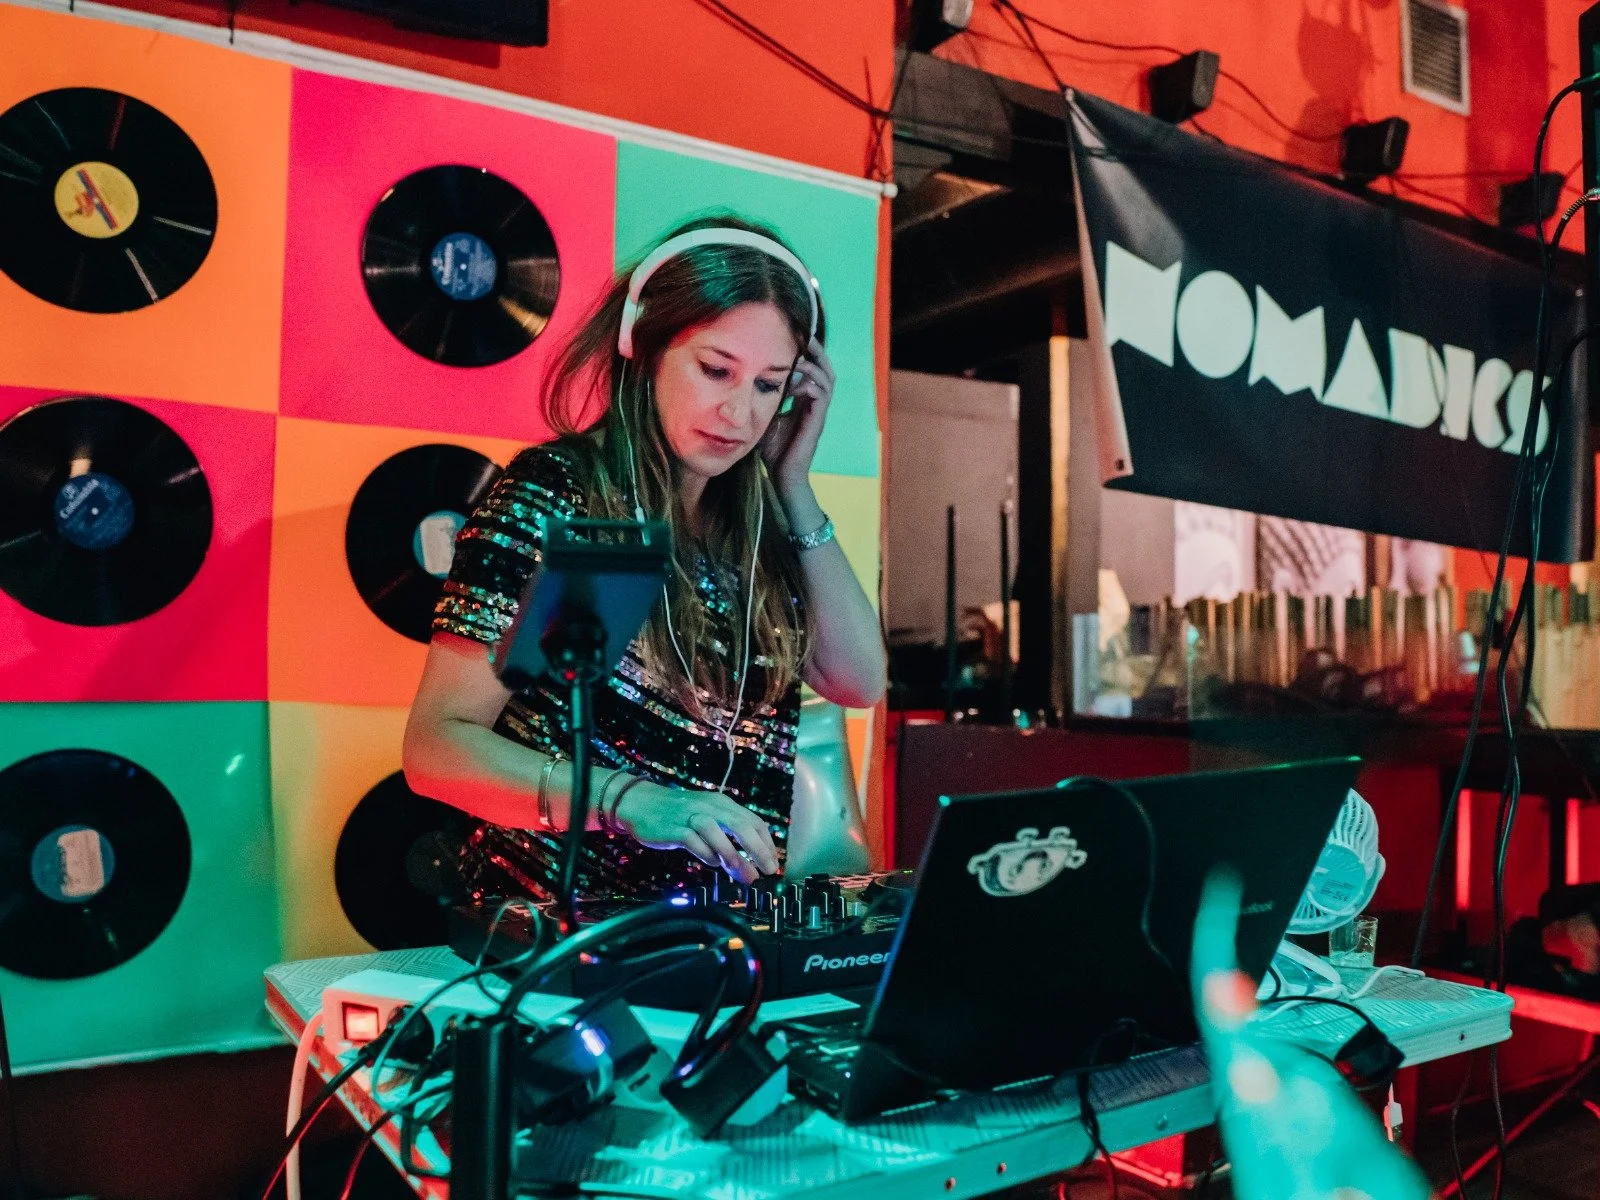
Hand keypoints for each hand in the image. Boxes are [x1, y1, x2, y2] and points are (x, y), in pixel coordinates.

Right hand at [612, 781, 779, 883]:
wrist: (640, 803)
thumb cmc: (677, 815)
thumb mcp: (706, 819)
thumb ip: (726, 837)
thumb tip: (747, 863)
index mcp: (722, 804)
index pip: (753, 821)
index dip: (766, 843)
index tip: (773, 863)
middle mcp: (710, 806)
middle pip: (741, 825)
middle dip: (758, 849)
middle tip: (769, 871)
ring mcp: (691, 816)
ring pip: (718, 832)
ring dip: (734, 855)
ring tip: (746, 875)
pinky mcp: (674, 828)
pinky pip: (694, 841)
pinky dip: (707, 854)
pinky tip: (714, 864)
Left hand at [760, 336, 834, 495]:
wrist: (783, 476)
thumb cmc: (773, 451)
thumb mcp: (764, 417)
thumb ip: (762, 400)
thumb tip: (743, 382)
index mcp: (804, 402)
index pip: (812, 370)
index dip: (807, 353)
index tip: (793, 336)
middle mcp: (815, 404)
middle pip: (825, 369)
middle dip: (817, 351)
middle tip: (805, 334)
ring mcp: (818, 413)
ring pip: (827, 379)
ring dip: (814, 364)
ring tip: (801, 353)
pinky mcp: (817, 422)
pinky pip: (821, 395)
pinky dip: (809, 384)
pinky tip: (795, 382)